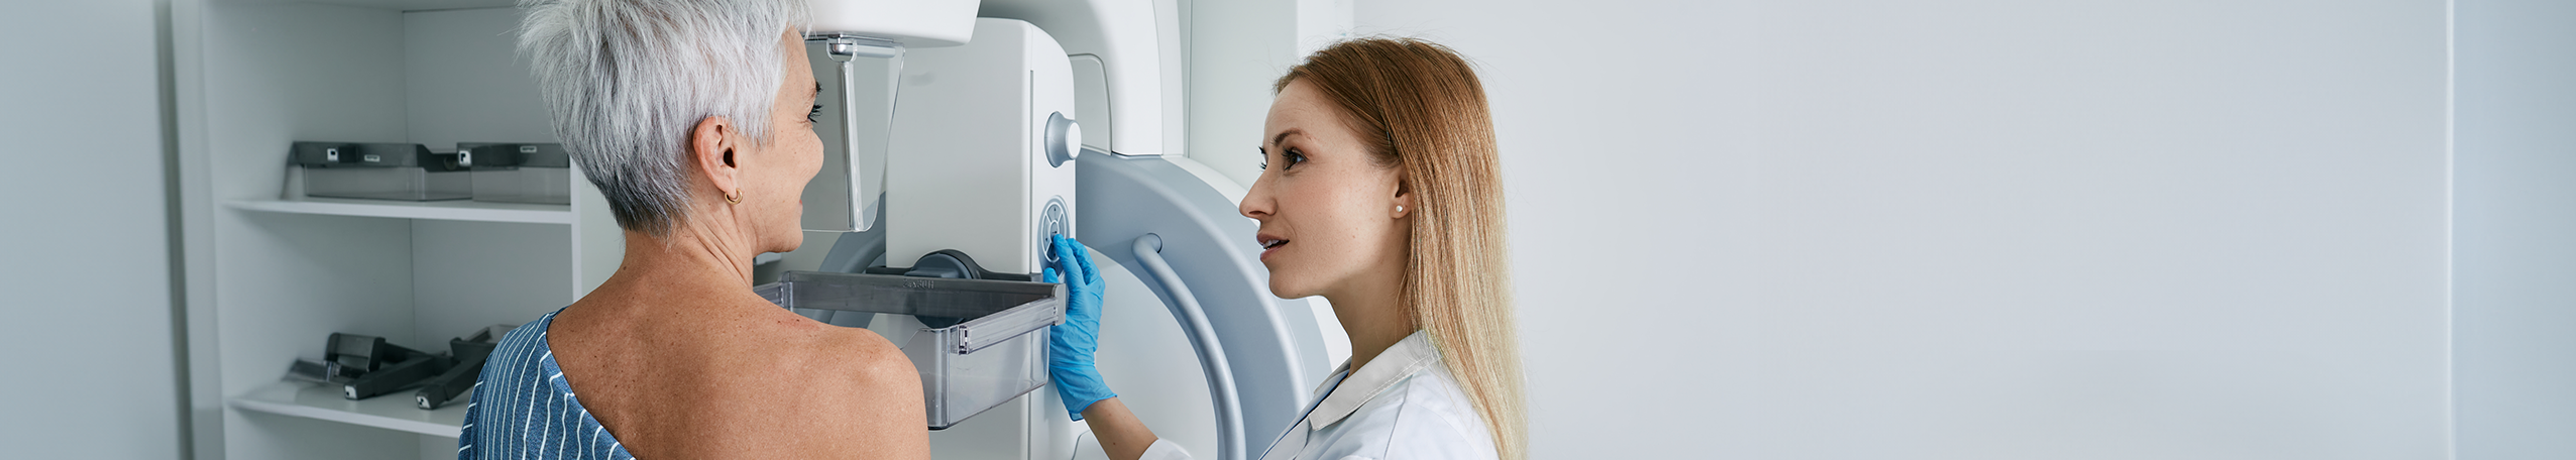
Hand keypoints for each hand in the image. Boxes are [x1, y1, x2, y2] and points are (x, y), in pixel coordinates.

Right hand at [1044, 235, 1113, 419]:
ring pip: (1093, 278)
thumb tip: (1052, 277)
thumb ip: (1052, 295)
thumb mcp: (1053, 320)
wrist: (1076, 368)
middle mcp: (1092, 303)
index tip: (1061, 242)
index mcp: (1083, 302)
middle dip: (1080, 253)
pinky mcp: (1091, 314)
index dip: (1067, 253)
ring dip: (1084, 264)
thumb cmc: (1066, 352)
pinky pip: (1092, 287)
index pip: (1075, 270)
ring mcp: (1094, 308)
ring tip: (1074, 255)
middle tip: (1070, 243)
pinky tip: (1078, 276)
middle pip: (1090, 270)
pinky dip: (1085, 276)